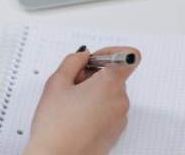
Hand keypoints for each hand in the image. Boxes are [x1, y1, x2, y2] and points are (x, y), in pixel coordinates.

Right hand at [25, 46, 140, 154]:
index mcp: (109, 84)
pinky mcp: (115, 131)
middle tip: (71, 83)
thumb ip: (72, 61)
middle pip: (113, 75)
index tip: (95, 57)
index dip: (110, 52)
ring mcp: (120, 117)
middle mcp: (120, 100)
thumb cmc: (56, 124)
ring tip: (70, 102)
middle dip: (93, 73)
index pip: (128, 57)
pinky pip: (108, 109)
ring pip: (109, 92)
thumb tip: (83, 56)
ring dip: (92, 90)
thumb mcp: (57, 82)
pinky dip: (95, 106)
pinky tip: (75, 115)